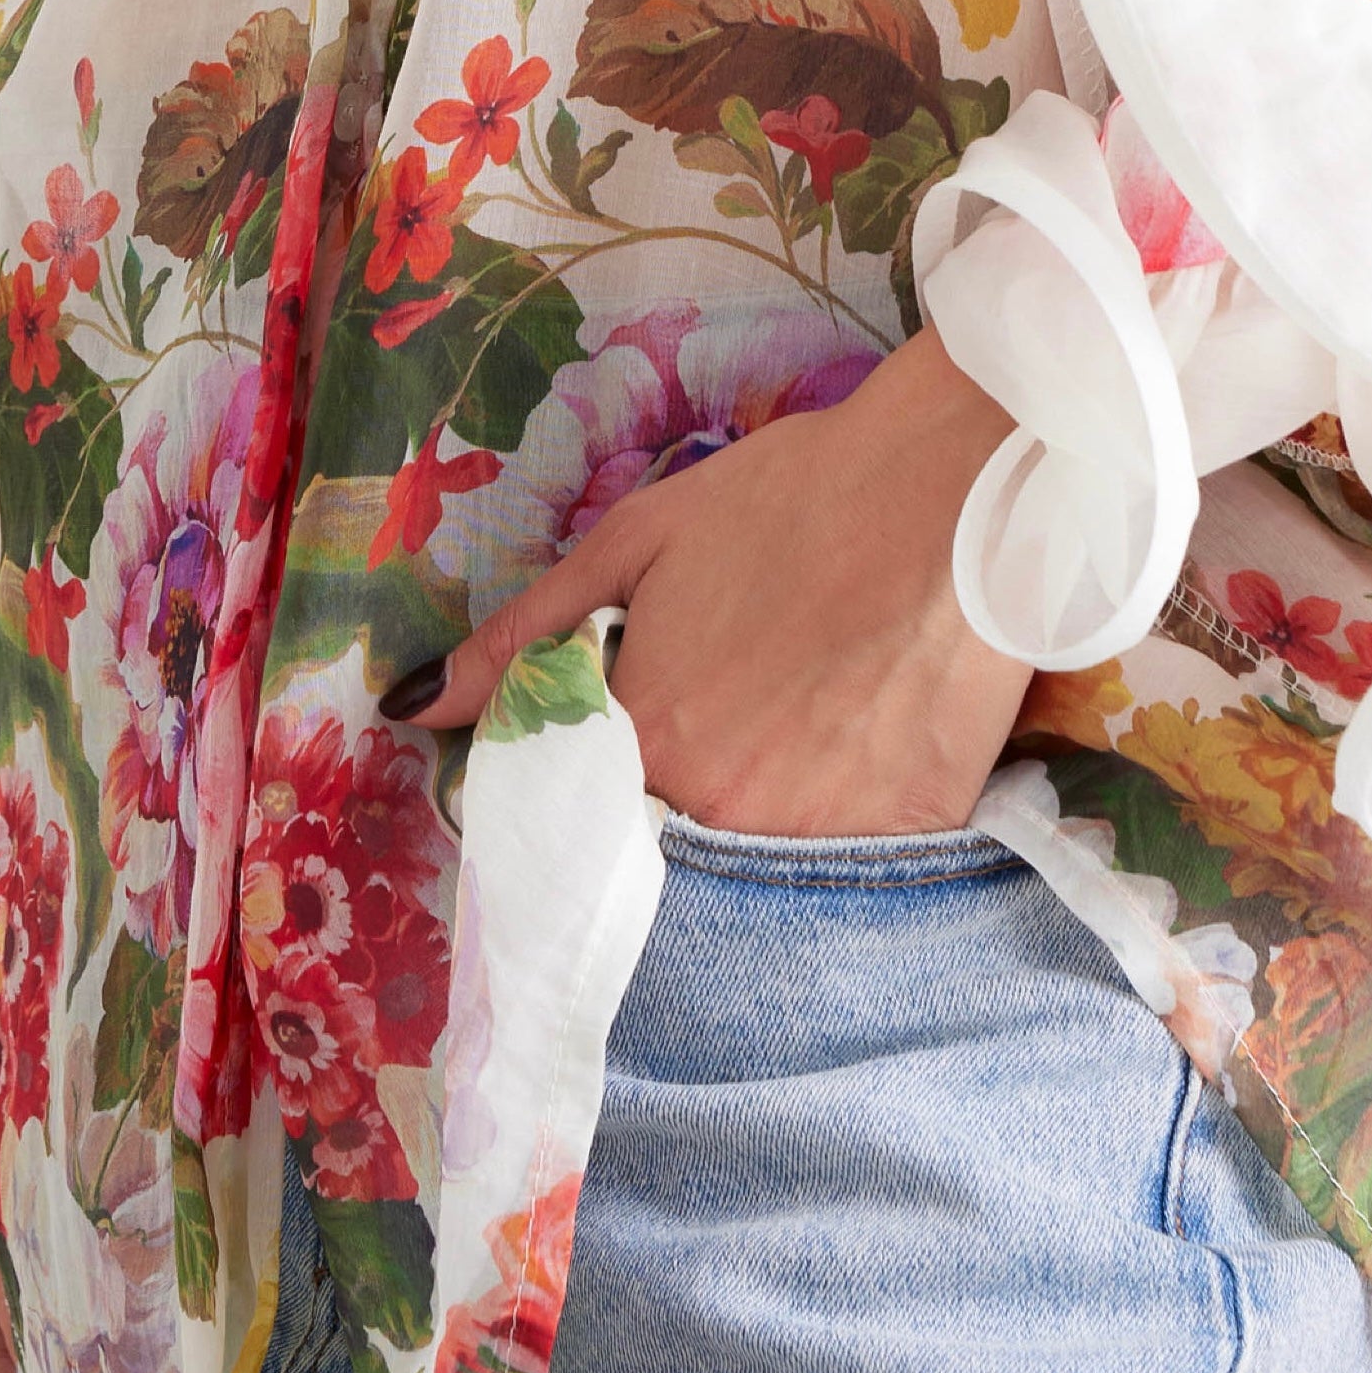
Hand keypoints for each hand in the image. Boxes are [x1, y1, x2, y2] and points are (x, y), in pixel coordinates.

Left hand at [397, 330, 1031, 831]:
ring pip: (749, 882)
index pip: (570, 820)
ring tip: (780, 756)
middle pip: (660, 859)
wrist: (958, 491)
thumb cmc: (792, 499)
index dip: (583, 796)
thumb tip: (413, 707)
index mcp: (640, 740)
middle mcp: (716, 812)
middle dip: (664, 822)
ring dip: (746, 837)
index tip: (608, 772)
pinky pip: (844, 881)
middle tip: (714, 745)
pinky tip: (845, 773)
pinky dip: (830, 842)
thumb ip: (522, 636)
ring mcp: (813, 841)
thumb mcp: (636, 542)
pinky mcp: (904, 845)